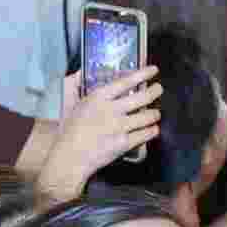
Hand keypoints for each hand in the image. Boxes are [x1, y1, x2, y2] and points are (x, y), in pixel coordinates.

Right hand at [38, 68, 163, 200]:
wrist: (69, 157)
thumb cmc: (68, 132)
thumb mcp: (71, 104)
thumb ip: (77, 87)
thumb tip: (81, 73)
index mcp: (97, 98)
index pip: (126, 81)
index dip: (143, 74)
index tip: (153, 70)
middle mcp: (111, 110)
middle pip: (143, 97)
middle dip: (155, 91)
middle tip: (158, 89)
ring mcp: (119, 127)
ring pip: (148, 116)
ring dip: (155, 113)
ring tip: (156, 113)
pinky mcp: (124, 143)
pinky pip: (146, 134)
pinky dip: (152, 130)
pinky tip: (153, 129)